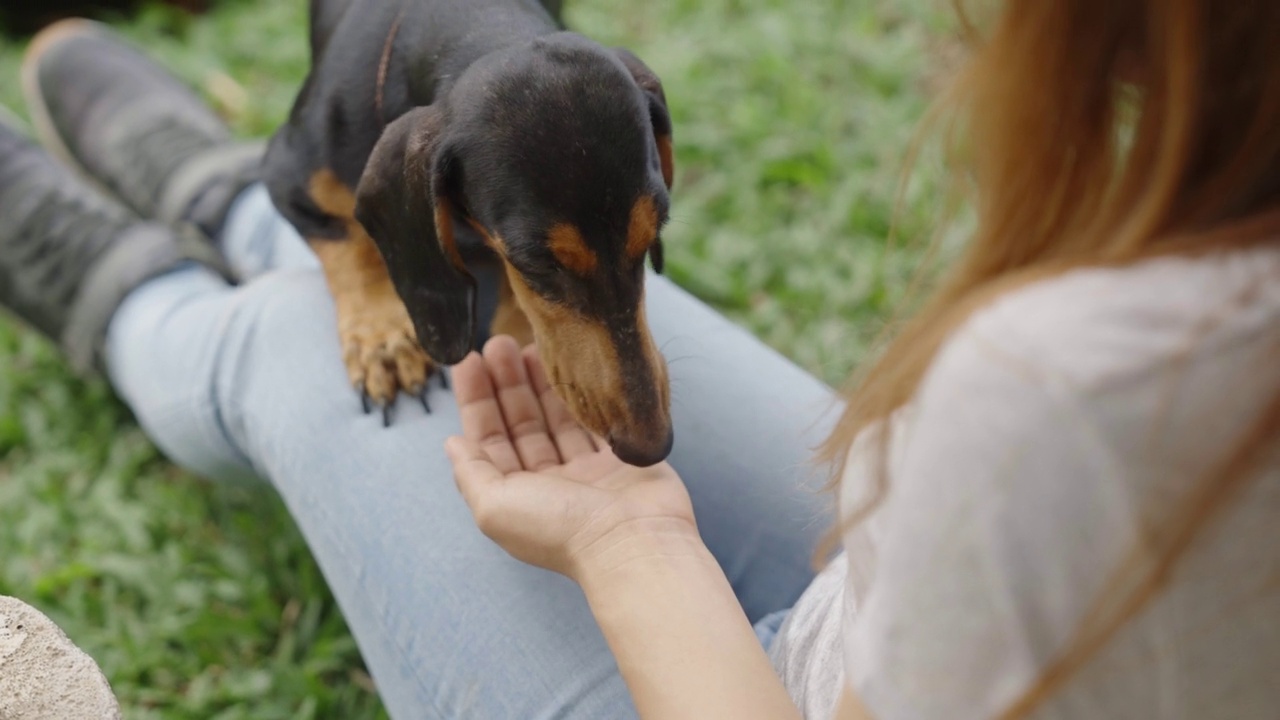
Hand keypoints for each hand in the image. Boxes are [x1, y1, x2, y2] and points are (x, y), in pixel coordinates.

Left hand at [446, 336, 698, 581]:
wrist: (634, 541)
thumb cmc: (562, 529)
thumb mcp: (495, 506)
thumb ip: (471, 472)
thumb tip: (451, 443)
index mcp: (516, 495)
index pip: (489, 438)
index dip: (476, 399)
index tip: (470, 361)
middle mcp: (548, 482)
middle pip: (521, 422)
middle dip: (507, 382)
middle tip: (500, 342)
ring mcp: (586, 469)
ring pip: (556, 416)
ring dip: (541, 382)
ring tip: (530, 345)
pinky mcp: (619, 456)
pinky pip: (594, 418)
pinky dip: (580, 394)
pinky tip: (570, 367)